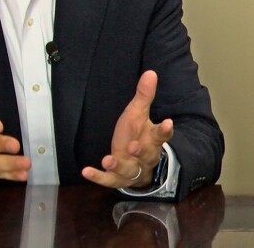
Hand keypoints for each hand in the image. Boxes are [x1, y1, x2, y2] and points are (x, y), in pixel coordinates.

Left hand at [81, 70, 173, 187]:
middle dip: (141, 152)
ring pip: (130, 171)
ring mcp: (133, 170)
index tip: (168, 122)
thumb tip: (150, 72)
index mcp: (152, 139)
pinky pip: (110, 180)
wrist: (136, 162)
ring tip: (108, 159)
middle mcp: (146, 157)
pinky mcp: (119, 179)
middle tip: (133, 146)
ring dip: (119, 166)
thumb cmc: (138, 134)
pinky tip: (86, 171)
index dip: (165, 130)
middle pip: (147, 155)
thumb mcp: (138, 113)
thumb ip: (144, 96)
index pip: (162, 135)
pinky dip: (99, 177)